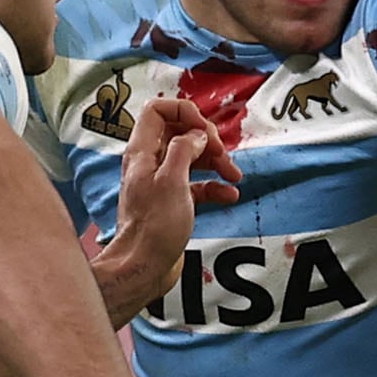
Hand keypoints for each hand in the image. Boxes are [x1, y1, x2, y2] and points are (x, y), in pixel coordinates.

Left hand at [88, 95, 240, 322]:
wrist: (144, 266)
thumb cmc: (153, 228)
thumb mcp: (172, 181)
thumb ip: (184, 149)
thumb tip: (197, 136)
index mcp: (142, 152)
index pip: (158, 110)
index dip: (185, 112)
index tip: (205, 130)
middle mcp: (150, 163)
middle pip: (180, 132)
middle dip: (207, 139)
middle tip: (222, 154)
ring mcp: (161, 183)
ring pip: (192, 158)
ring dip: (216, 162)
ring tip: (234, 175)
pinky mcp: (173, 202)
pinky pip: (197, 184)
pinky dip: (215, 186)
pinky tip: (229, 195)